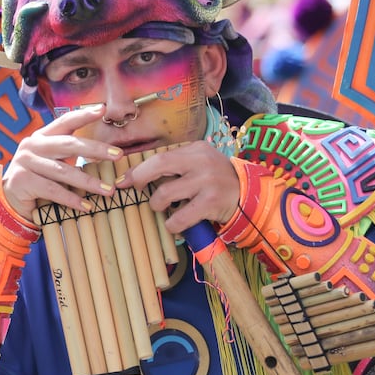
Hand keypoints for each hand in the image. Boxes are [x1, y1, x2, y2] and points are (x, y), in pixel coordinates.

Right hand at [0, 105, 121, 219]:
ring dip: (88, 182)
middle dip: (95, 149)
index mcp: (41, 136)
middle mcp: (32, 145)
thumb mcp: (52, 162)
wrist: (10, 201)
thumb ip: (68, 154)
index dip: (83, 115)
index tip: (103, 109)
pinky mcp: (22, 180)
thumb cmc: (38, 180)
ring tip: (108, 190)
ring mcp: (25, 162)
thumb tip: (106, 152)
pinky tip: (86, 206)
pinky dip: (71, 199)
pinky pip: (52, 190)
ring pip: (63, 171)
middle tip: (118, 155)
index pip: (64, 122)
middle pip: (68, 144)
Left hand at [118, 141, 239, 232]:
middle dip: (140, 178)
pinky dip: (172, 224)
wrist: (251, 195)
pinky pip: (179, 217)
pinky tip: (174, 223)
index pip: (160, 156)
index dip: (139, 169)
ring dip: (157, 205)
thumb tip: (140, 173)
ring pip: (165, 193)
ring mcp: (207, 182)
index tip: (124, 180)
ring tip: (163, 207)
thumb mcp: (200, 164)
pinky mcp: (211, 203)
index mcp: (196, 150)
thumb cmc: (217, 180)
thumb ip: (177, 164)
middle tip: (134, 189)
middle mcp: (201, 162)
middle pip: (159, 165)